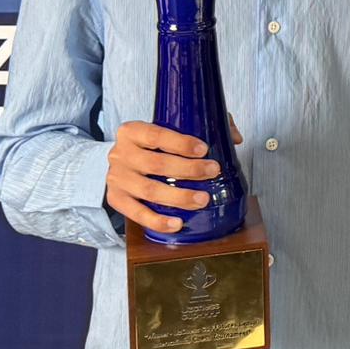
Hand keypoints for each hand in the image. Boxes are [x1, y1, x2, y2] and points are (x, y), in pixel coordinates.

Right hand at [106, 121, 221, 235]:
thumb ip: (202, 125)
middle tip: (213, 171)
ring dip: (179, 197)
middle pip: (156, 164)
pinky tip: (177, 223)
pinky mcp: (116, 199)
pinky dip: (157, 221)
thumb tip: (233, 138)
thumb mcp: (169, 128)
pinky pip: (137, 214)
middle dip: (188, 169)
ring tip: (202, 199)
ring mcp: (116, 178)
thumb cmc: (150, 146)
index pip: (156, 135)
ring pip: (149, 190)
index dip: (181, 142)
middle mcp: (120, 154)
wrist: (121, 162)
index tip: (204, 149)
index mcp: (132, 131)